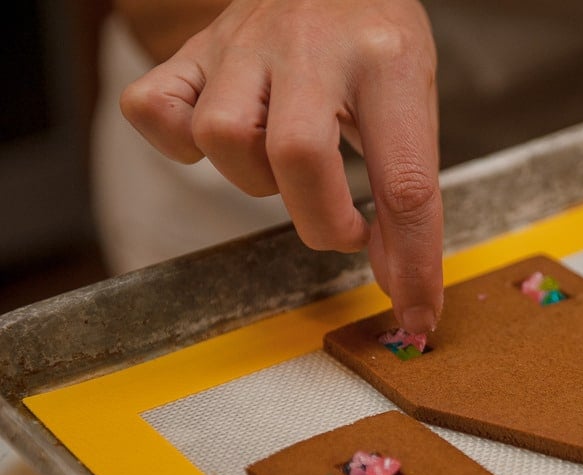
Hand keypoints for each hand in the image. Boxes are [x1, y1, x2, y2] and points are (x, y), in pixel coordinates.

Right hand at [119, 0, 443, 332]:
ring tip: (285, 168)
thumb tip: (399, 282)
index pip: (405, 182)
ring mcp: (244, 43)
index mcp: (388, 62)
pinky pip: (153, 108)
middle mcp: (312, 47)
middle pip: (298, 156)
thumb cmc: (377, 39)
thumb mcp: (414, 101)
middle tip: (343, 228)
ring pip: (221, 135)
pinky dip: (177, 143)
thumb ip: (406, 187)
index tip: (417, 314)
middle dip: (322, 222)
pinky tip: (225, 142)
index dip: (413, 262)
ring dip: (255, 180)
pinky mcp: (195, 48)